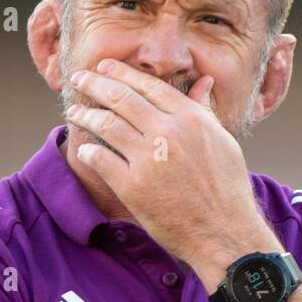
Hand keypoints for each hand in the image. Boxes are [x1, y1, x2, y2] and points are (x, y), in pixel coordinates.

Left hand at [64, 60, 276, 265]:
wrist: (223, 233)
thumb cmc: (226, 189)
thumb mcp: (222, 142)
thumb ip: (204, 111)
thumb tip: (202, 82)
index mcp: (190, 118)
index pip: (148, 85)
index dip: (121, 73)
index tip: (104, 68)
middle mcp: (168, 133)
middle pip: (121, 98)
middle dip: (94, 84)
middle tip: (78, 79)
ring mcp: (149, 159)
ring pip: (106, 125)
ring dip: (85, 116)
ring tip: (74, 113)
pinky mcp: (133, 187)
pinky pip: (101, 160)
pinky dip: (88, 152)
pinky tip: (83, 150)